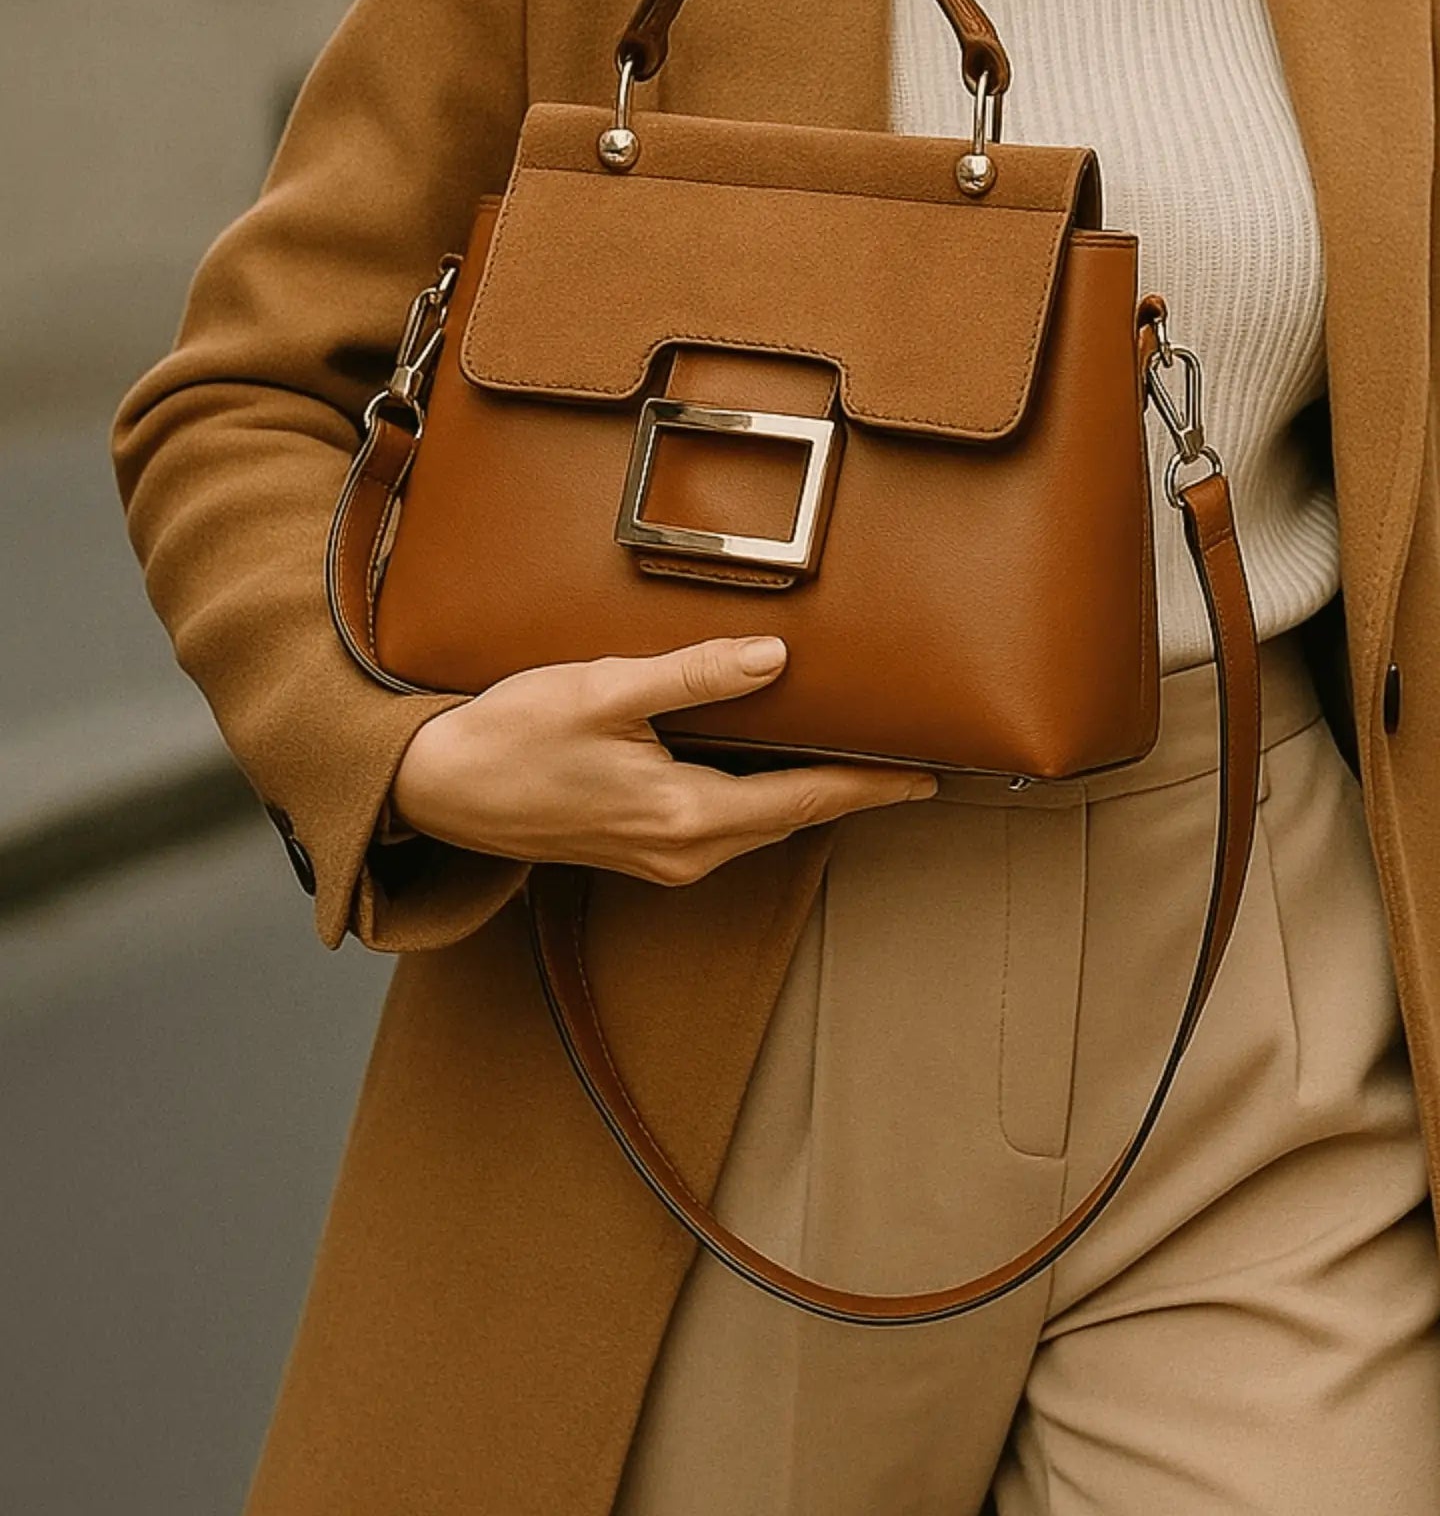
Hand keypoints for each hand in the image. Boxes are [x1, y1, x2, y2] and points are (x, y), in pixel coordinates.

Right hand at [387, 636, 935, 884]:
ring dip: (809, 795)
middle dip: (852, 792)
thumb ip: (694, 676)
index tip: (927, 778)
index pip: (804, 799)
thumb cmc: (511, 736)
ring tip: (860, 762)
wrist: (437, 789)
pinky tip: (775, 768)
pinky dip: (763, 797)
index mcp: (684, 816)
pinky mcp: (640, 846)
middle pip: (791, 817)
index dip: (870, 786)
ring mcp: (660, 856)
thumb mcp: (605, 689)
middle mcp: (682, 851)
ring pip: (759, 824)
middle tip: (912, 766)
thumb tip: (775, 659)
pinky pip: (725, 824)